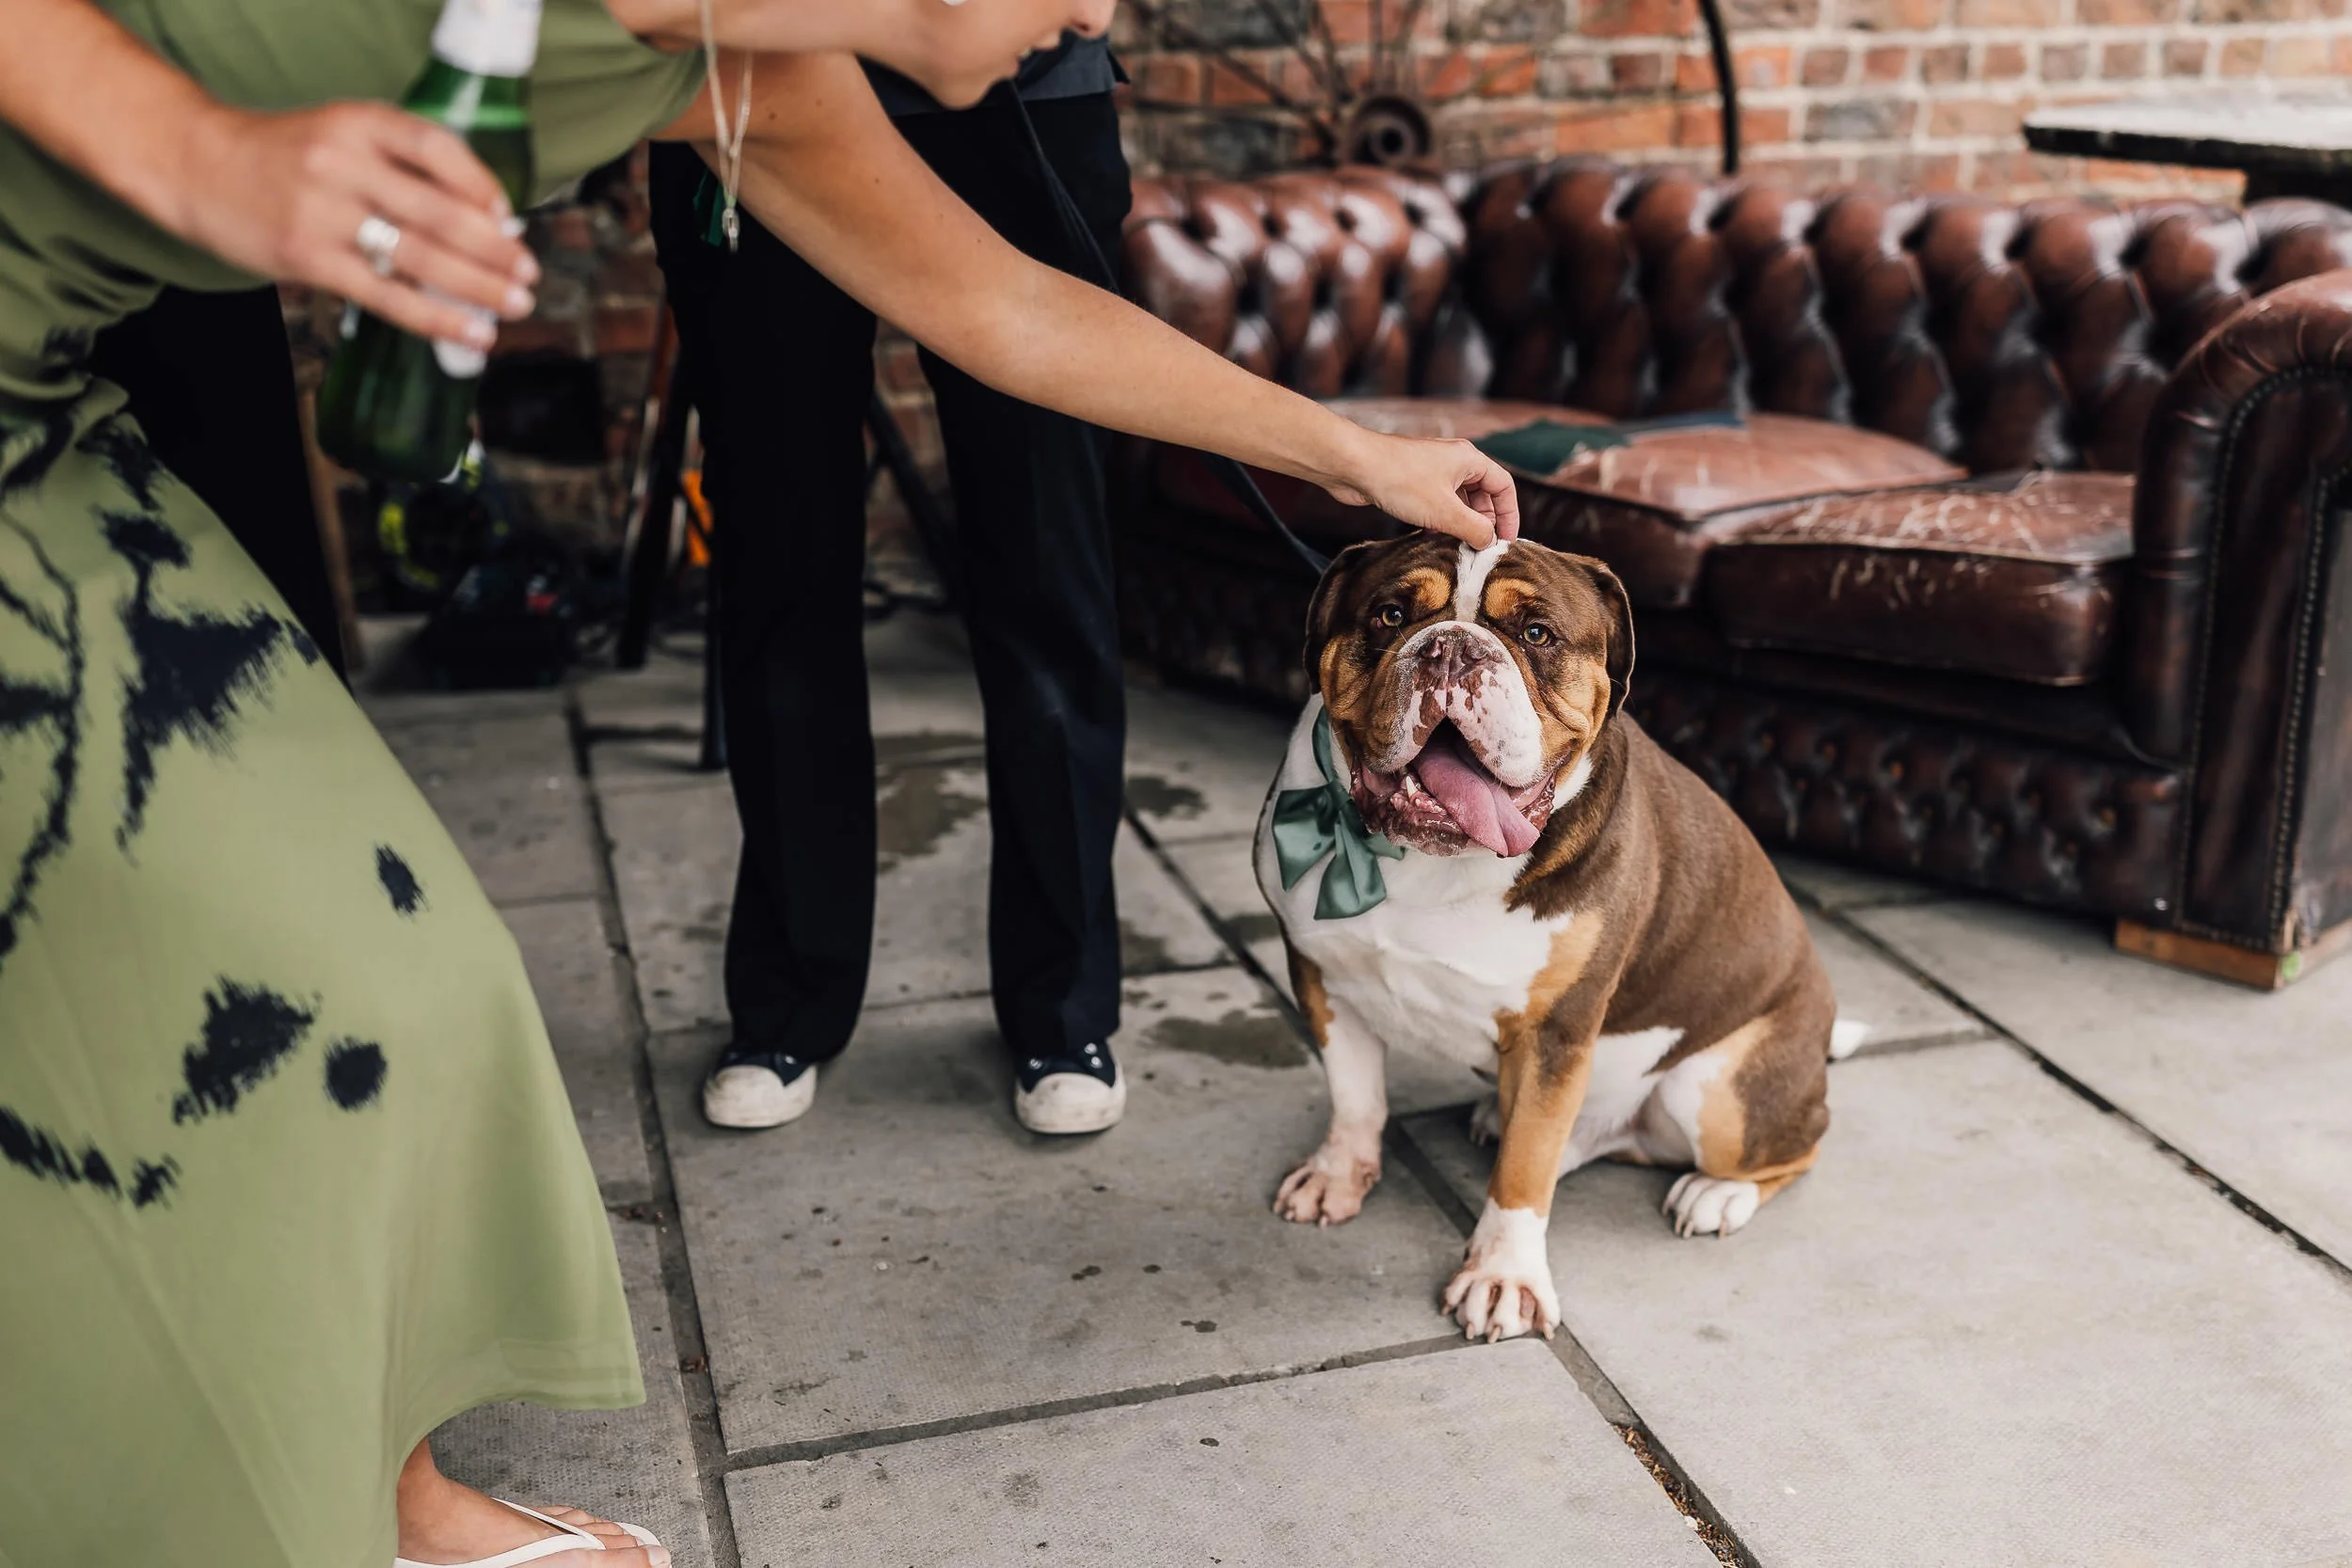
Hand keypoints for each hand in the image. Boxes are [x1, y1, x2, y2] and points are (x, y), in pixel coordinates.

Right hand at [170, 102, 536, 346]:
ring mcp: (324, 212)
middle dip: (496, 250)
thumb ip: (402, 165)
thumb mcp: (342, 133)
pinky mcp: (309, 258)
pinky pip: (388, 295)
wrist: (195, 164)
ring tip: (516, 305)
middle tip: (529, 274)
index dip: (483, 185)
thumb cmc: (284, 155)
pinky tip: (472, 332)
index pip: (438, 148)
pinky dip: (437, 318)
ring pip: (422, 257)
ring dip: (480, 287)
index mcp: (359, 122)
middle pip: (442, 213)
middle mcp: (343, 162)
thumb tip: (483, 218)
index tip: (508, 216)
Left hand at [1323, 431, 1521, 548]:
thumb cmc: (1399, 480)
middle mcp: (1453, 461)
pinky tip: (1429, 538)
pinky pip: (1435, 504)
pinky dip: (1438, 521)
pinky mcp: (1411, 482)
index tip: (1506, 540)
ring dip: (1458, 524)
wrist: (1353, 465)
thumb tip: (1490, 542)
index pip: (1503, 486)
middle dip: (1482, 522)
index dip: (1509, 514)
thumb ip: (1474, 529)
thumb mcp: (1444, 511)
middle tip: (1477, 548)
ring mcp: (1431, 471)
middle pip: (1481, 494)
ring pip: (1457, 501)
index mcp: (1469, 460)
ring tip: (1455, 546)